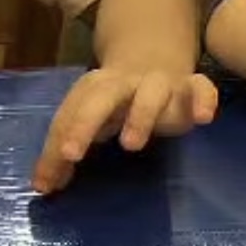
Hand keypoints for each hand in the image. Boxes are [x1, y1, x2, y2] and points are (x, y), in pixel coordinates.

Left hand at [32, 67, 217, 194]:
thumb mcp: (88, 122)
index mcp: (91, 90)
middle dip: (83, 125)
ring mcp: (157, 83)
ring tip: (130, 145)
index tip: (44, 182)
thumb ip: (67, 149)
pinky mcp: (191, 88)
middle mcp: (122, 84)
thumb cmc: (113, 103)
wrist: (151, 61)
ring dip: (139, 115)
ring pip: (150, 92)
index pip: (68, 117)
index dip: (54, 148)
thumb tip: (44, 184)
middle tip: (70, 155)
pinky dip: (202, 100)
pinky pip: (200, 88)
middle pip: (100, 99)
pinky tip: (201, 119)